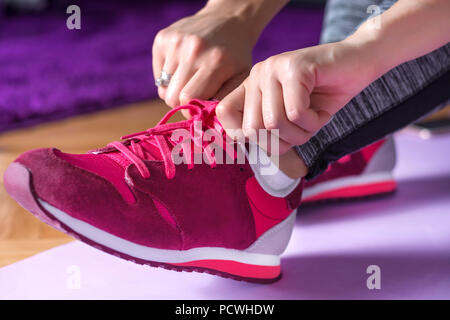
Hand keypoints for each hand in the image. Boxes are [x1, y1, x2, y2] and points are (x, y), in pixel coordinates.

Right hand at [152, 7, 254, 110]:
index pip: (189, 100)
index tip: (199, 109)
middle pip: (172, 97)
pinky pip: (158, 75)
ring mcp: (175, 42)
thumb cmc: (235, 57)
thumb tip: (206, 122)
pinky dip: (168, 78)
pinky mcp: (162, 39)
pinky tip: (183, 68)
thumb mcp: (241, 79)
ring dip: (175, 91)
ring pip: (163, 89)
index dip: (192, 110)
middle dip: (182, 103)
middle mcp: (193, 50)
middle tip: (194, 96)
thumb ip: (225, 101)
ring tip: (190, 80)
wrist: (228, 20)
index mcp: (215, 62)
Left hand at [216, 40, 377, 153]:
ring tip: (313, 118)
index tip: (271, 137)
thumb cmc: (324, 96)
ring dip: (301, 133)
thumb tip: (247, 146)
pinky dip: (314, 122)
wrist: (359, 63)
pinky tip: (322, 110)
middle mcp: (258, 74)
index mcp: (252, 86)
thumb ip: (266, 130)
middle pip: (252, 129)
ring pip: (274, 123)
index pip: (224, 113)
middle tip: (301, 129)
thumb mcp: (290, 119)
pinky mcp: (294, 67)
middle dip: (282, 141)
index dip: (243, 135)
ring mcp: (274, 68)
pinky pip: (296, 113)